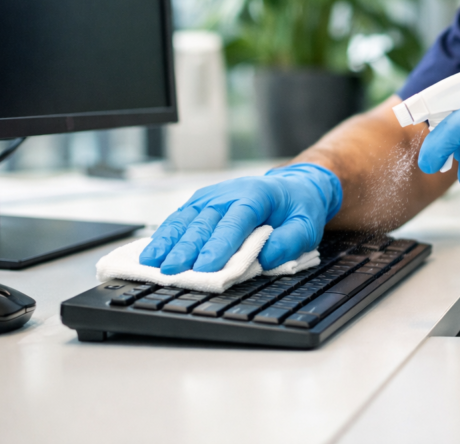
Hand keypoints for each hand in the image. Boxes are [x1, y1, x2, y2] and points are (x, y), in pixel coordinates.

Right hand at [139, 163, 342, 273]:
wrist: (293, 187)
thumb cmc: (298, 209)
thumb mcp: (307, 226)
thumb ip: (289, 242)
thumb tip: (263, 259)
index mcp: (257, 195)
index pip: (235, 222)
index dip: (219, 246)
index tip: (205, 267)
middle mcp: (229, 193)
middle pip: (204, 222)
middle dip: (186, 249)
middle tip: (172, 271)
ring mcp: (211, 197)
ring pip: (186, 219)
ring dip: (168, 242)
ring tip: (151, 262)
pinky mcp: (200, 203)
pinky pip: (180, 218)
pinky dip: (165, 235)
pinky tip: (152, 251)